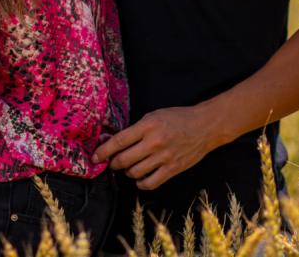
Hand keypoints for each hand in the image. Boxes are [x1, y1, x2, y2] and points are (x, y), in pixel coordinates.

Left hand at [92, 106, 219, 189]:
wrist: (204, 126)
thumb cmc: (177, 118)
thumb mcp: (153, 116)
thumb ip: (135, 129)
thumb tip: (113, 142)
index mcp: (148, 125)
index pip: (118, 141)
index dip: (103, 151)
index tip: (94, 157)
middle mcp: (154, 142)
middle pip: (123, 160)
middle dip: (113, 163)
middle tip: (112, 162)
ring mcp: (164, 157)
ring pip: (134, 172)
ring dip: (127, 172)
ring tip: (129, 167)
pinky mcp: (173, 169)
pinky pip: (150, 183)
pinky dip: (140, 183)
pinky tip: (140, 177)